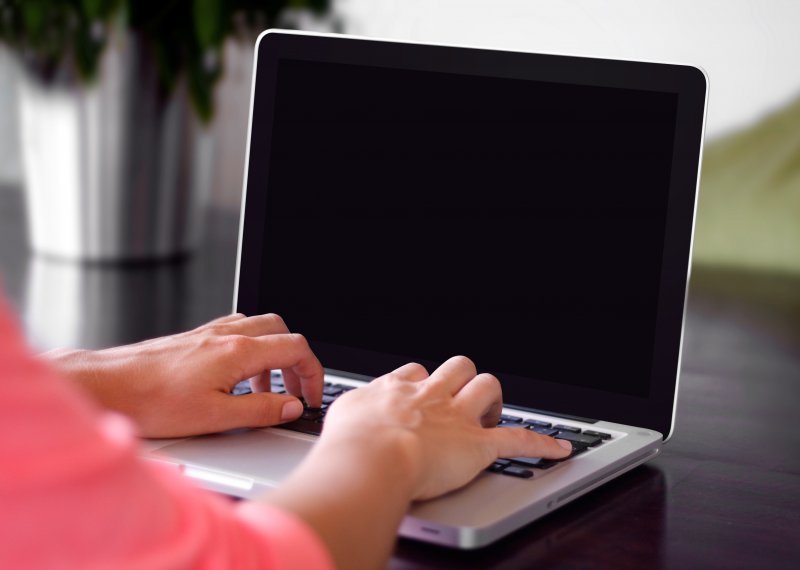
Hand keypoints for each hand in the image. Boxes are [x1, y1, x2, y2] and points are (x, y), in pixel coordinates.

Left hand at [44, 313, 323, 437]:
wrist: (108, 387)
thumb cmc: (152, 402)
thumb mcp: (216, 417)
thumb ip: (261, 410)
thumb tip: (291, 407)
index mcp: (238, 351)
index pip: (295, 349)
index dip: (313, 374)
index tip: (311, 397)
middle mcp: (226, 335)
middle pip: (282, 331)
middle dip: (296, 360)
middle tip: (295, 391)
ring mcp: (209, 333)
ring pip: (259, 329)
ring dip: (273, 356)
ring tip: (266, 390)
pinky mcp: (194, 339)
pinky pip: (236, 332)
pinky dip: (250, 350)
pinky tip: (237, 376)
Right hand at [321, 355, 570, 499]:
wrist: (371, 457)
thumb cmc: (349, 442)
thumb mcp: (341, 416)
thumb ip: (351, 411)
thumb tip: (349, 415)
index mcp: (397, 389)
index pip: (416, 372)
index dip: (423, 382)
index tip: (422, 394)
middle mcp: (430, 395)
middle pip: (456, 367)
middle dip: (462, 379)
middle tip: (460, 399)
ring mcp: (457, 417)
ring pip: (486, 387)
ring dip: (492, 400)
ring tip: (492, 413)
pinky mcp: (478, 445)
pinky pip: (519, 439)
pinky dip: (542, 443)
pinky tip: (559, 448)